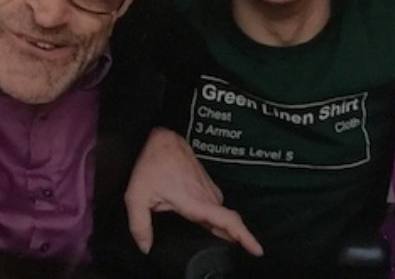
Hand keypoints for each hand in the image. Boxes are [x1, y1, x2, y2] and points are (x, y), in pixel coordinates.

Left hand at [124, 128, 263, 256]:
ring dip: (220, 228)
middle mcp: (208, 196)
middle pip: (226, 223)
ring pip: (220, 215)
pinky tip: (206, 222)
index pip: (228, 221)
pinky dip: (214, 217)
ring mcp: (210, 189)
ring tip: (215, 241)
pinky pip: (216, 206)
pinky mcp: (208, 185)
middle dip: (231, 240)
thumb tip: (146, 248)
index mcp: (195, 201)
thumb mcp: (137, 195)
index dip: (245, 237)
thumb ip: (139, 225)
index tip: (257, 250)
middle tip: (226, 255)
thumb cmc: (152, 163)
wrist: (163, 139)